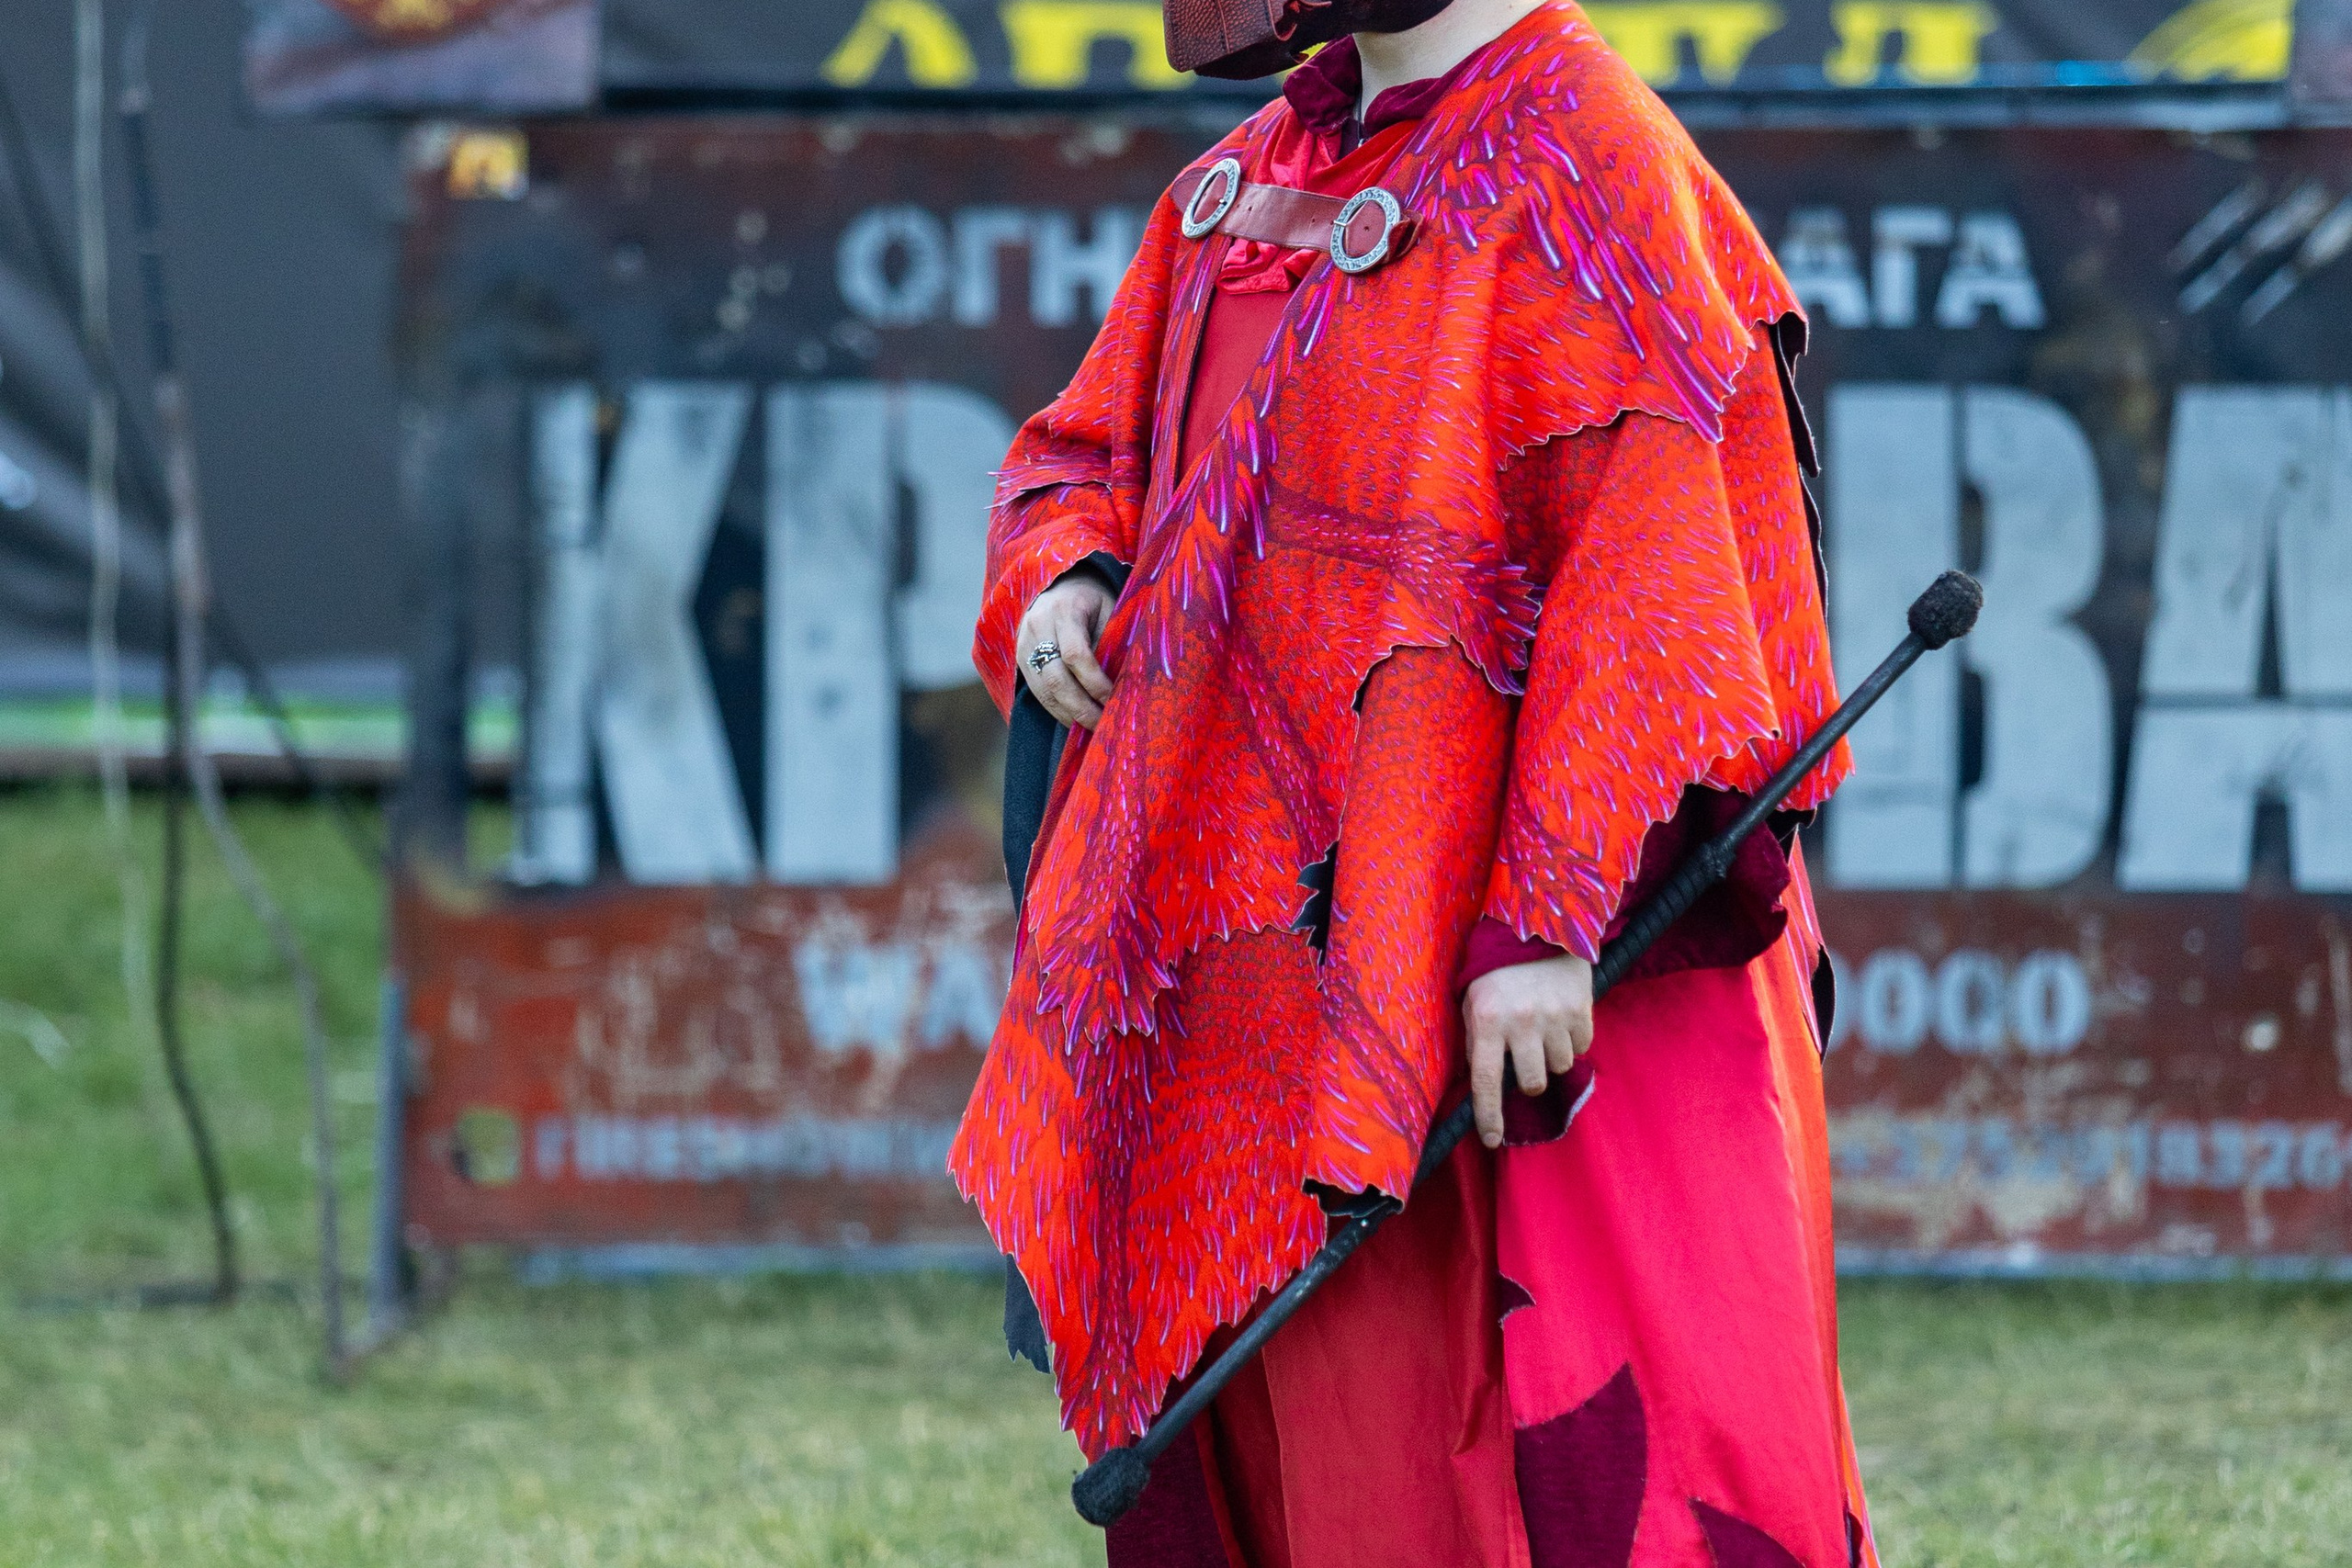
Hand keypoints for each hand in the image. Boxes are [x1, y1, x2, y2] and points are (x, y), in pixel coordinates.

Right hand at [1018, 572, 1116, 728]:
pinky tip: (1076, 720)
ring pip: (1044, 690)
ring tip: (1093, 728)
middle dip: (1081, 707)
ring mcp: (1024, 644)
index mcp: (1064, 610)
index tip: (1113, 699)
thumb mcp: (1108, 609)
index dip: (1095, 682)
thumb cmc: (1093, 599)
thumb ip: (1111, 642)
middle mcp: (1038, 626)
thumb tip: (1123, 685)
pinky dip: (1058, 709)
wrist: (1059, 584)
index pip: (1076, 654)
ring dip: (1069, 714)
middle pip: (1056, 678)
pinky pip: (1038, 691)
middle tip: (1104, 725)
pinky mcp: (1020, 658)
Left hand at [1463, 954, 1594, 1149]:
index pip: (1485, 1082)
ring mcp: (1554, 1016)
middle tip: (1526, 1056)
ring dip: (1552, 1056)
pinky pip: (1581, 1047)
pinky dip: (1572, 1040)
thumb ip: (1477, 1041)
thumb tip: (1479, 1087)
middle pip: (1532, 1082)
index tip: (1492, 1140)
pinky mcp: (1581, 1008)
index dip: (1489, 1116)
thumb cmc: (1497, 969)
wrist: (1538, 925)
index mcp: (1487, 1021)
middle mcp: (1521, 1022)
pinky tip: (1561, 1019)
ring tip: (1543, 1028)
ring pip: (1559, 1067)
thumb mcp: (1473, 1001)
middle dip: (1529, 1078)